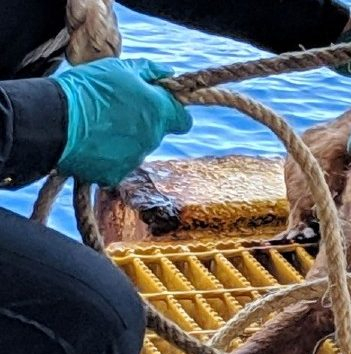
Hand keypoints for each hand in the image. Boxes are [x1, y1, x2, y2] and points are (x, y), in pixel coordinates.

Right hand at [51, 58, 192, 186]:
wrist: (54, 119)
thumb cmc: (89, 89)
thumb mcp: (120, 68)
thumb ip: (149, 71)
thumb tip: (168, 73)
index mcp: (159, 112)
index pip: (183, 120)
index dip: (173, 112)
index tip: (159, 106)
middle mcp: (153, 138)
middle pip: (156, 133)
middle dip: (142, 123)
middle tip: (114, 111)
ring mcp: (135, 159)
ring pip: (136, 149)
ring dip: (123, 140)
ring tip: (97, 127)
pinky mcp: (115, 174)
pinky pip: (116, 165)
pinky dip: (106, 157)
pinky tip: (89, 144)